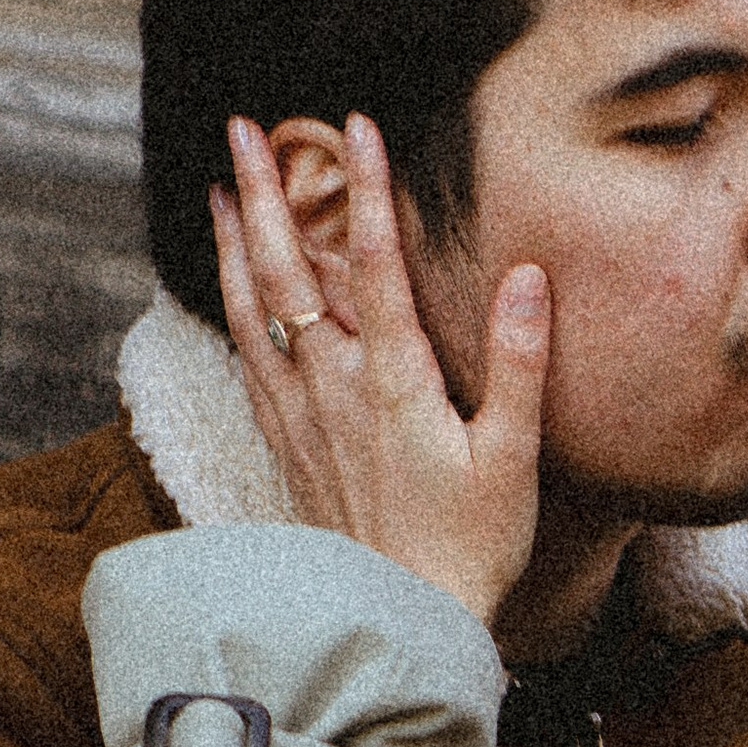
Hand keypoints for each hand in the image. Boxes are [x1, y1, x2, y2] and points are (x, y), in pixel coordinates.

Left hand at [211, 113, 547, 629]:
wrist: (398, 621)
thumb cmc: (470, 547)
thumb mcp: (512, 458)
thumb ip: (519, 363)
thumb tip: (526, 277)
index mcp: (394, 383)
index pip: (377, 264)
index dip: (367, 190)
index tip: (359, 125)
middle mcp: (335, 388)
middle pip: (289, 271)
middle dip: (266, 193)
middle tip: (245, 127)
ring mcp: (302, 415)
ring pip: (254, 309)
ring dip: (234, 241)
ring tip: (221, 184)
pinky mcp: (287, 444)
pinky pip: (249, 358)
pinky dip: (232, 307)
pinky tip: (228, 286)